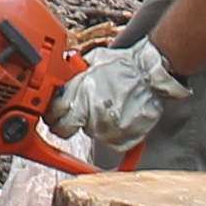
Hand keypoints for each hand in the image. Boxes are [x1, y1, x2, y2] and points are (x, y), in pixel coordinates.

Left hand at [46, 38, 193, 157]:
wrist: (152, 75)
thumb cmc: (125, 66)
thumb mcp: (92, 62)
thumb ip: (74, 76)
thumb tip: (61, 82)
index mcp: (80, 94)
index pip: (54, 115)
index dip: (53, 115)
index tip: (57, 114)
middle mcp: (91, 114)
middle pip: (65, 131)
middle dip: (68, 124)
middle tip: (79, 115)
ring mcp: (108, 129)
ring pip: (90, 135)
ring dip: (95, 125)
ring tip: (109, 107)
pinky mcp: (123, 139)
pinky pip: (111, 143)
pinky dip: (114, 133)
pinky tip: (120, 117)